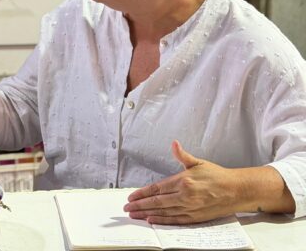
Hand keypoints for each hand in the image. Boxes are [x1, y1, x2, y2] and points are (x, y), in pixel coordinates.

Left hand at [124, 140, 241, 223]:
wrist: (237, 190)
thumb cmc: (217, 176)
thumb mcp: (198, 163)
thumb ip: (182, 155)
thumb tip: (174, 144)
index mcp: (183, 181)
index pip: (157, 188)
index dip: (142, 193)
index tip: (131, 196)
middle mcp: (185, 196)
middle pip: (157, 202)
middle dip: (140, 205)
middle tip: (127, 208)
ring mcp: (190, 208)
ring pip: (164, 212)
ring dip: (147, 214)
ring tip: (134, 215)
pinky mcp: (196, 217)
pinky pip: (175, 221)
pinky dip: (163, 221)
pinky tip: (152, 221)